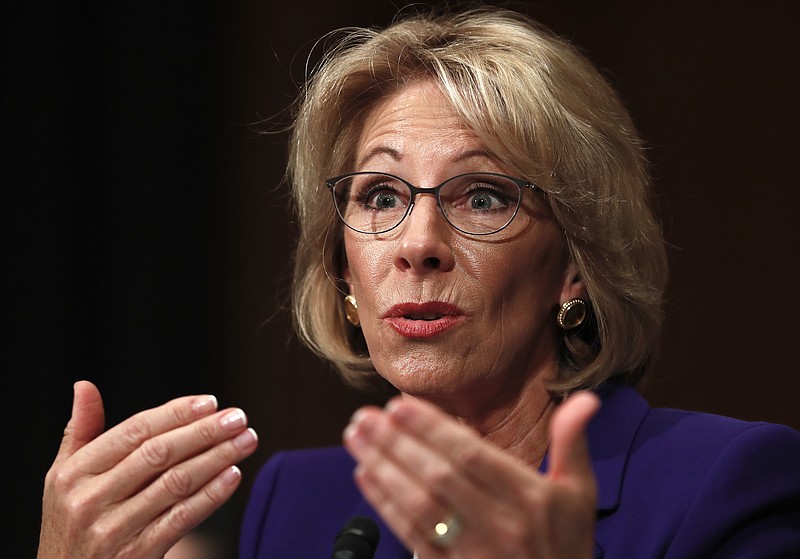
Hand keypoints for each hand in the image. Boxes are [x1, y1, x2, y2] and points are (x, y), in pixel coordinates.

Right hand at [37, 381, 257, 558]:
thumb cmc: (71, 524)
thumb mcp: (64, 479)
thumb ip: (81, 431)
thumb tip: (85, 385)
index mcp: (74, 473)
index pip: (134, 431)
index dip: (175, 413)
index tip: (211, 402)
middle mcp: (90, 500)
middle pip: (159, 454)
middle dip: (204, 431)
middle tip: (238, 417)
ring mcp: (113, 530)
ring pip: (176, 483)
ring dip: (217, 458)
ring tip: (246, 441)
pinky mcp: (136, 555)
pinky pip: (182, 518)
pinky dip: (211, 495)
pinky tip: (234, 475)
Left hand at [343, 391, 598, 557]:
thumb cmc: (566, 546)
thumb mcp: (580, 494)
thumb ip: (572, 443)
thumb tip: (585, 399)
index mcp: (530, 498)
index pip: (472, 455)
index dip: (433, 428)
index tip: (400, 404)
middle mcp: (500, 524)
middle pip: (438, 476)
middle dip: (397, 442)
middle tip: (365, 415)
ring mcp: (473, 551)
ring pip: (419, 504)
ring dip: (383, 467)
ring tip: (356, 437)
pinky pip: (412, 535)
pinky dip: (386, 504)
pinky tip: (366, 475)